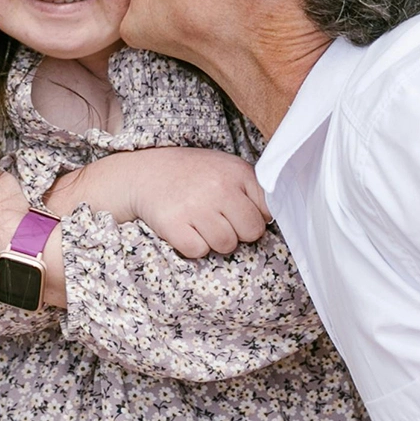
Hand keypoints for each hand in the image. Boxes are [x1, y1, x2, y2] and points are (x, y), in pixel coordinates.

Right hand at [48, 148, 268, 258]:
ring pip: (226, 245)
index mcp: (238, 172)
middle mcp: (219, 187)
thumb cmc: (193, 175)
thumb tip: (273, 219)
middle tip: (220, 221)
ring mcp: (196, 206)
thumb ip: (253, 189)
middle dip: (238, 233)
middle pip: (251, 233)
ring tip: (201, 223)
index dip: (256, 217)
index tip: (241, 213)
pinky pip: (199, 251)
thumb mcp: (227, 169)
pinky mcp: (174, 224)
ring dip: (215, 241)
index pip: (268, 211)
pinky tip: (186, 229)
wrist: (146, 172)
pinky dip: (194, 247)